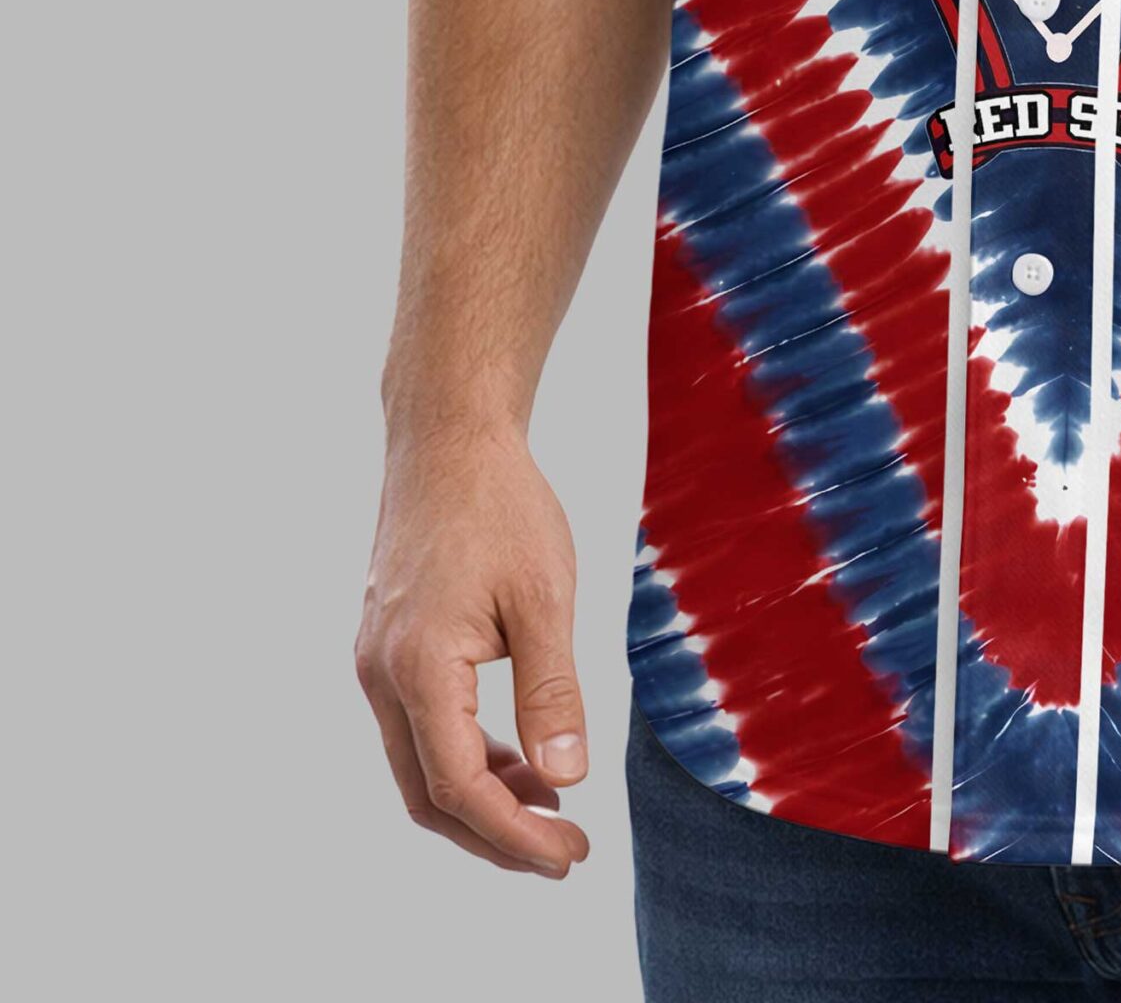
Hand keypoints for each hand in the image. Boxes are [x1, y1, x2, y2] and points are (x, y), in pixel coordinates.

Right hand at [355, 425, 594, 876]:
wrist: (448, 440)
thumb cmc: (501, 506)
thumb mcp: (544, 597)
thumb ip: (552, 691)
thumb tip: (567, 776)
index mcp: (417, 669)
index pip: (460, 787)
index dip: (515, 833)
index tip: (569, 855)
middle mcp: (381, 676)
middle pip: (428, 795)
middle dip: (496, 835)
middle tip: (564, 853)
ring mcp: (377, 663)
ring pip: (420, 765)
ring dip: (483, 798)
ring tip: (552, 807)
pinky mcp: (387, 647)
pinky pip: (419, 727)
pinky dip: (467, 755)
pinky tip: (519, 755)